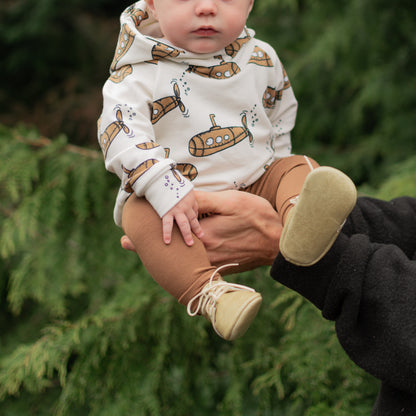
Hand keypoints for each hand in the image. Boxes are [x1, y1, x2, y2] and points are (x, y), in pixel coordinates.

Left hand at [120, 190, 281, 273]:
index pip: (169, 234)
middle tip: (126, 244)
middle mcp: (204, 253)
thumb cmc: (258, 219)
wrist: (280, 243)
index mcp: (203, 237)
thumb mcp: (231, 202)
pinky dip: (181, 260)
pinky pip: (194, 265)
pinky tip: (176, 257)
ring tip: (144, 252)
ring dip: (163, 253)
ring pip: (180, 259)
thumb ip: (204, 201)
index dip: (149, 233)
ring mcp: (212, 262)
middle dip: (148, 247)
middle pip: (170, 251)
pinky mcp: (220, 265)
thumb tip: (182, 198)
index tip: (128, 235)